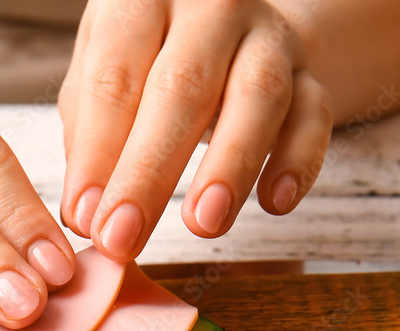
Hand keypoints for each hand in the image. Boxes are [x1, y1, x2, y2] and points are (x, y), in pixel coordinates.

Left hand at [59, 0, 332, 260]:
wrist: (232, 29)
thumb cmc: (148, 60)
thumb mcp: (102, 75)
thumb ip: (89, 137)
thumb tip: (86, 213)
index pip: (115, 78)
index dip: (97, 153)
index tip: (84, 218)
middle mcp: (210, 6)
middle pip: (181, 87)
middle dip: (148, 172)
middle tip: (124, 237)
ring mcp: (267, 36)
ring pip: (257, 96)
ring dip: (229, 166)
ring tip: (202, 223)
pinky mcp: (311, 72)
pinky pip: (314, 115)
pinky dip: (297, 161)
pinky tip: (275, 202)